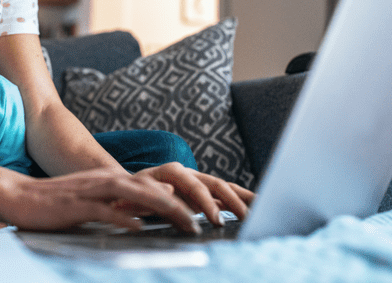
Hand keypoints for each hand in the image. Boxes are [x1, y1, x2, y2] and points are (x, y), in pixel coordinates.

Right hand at [0, 166, 205, 233]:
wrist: (19, 196)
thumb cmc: (56, 204)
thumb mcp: (93, 202)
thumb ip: (118, 206)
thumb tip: (147, 214)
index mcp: (111, 181)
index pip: (153, 187)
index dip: (180, 199)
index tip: (202, 214)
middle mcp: (105, 181)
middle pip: (151, 189)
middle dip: (181, 204)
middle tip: (205, 221)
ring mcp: (91, 191)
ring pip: (133, 195)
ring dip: (161, 208)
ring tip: (185, 222)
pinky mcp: (75, 205)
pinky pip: (102, 210)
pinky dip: (122, 217)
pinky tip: (138, 227)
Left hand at [134, 162, 253, 224]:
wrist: (130, 189)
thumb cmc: (132, 194)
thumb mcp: (137, 194)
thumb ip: (152, 194)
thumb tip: (169, 192)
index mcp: (172, 171)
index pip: (194, 185)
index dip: (206, 202)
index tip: (214, 219)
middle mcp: (189, 173)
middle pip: (214, 184)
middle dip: (230, 202)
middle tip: (243, 219)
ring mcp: (198, 182)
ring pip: (224, 187)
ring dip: (242, 198)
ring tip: (261, 209)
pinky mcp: (204, 193)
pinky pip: (226, 195)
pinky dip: (242, 199)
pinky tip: (257, 206)